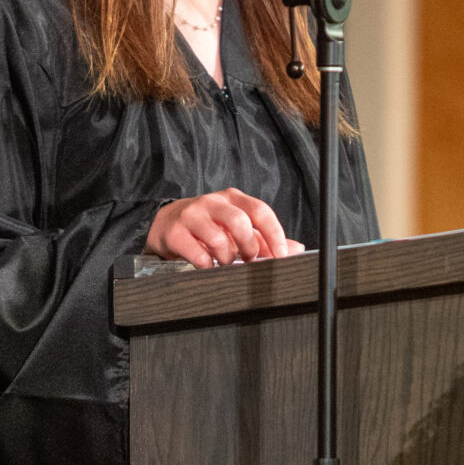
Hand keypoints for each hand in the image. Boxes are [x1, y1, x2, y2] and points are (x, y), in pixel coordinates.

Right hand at [145, 189, 303, 268]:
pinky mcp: (175, 232)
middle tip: (249, 260)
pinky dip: (207, 265)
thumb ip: (264, 238)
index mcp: (233, 199)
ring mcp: (193, 215)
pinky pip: (197, 254)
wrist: (167, 224)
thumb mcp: (236, 227)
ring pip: (218, 240)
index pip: (260, 211)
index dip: (274, 235)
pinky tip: (207, 265)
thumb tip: (296, 249)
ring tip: (225, 262)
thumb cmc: (208, 226)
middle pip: (240, 222)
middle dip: (249, 246)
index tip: (282, 256)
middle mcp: (213, 202)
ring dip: (227, 258)